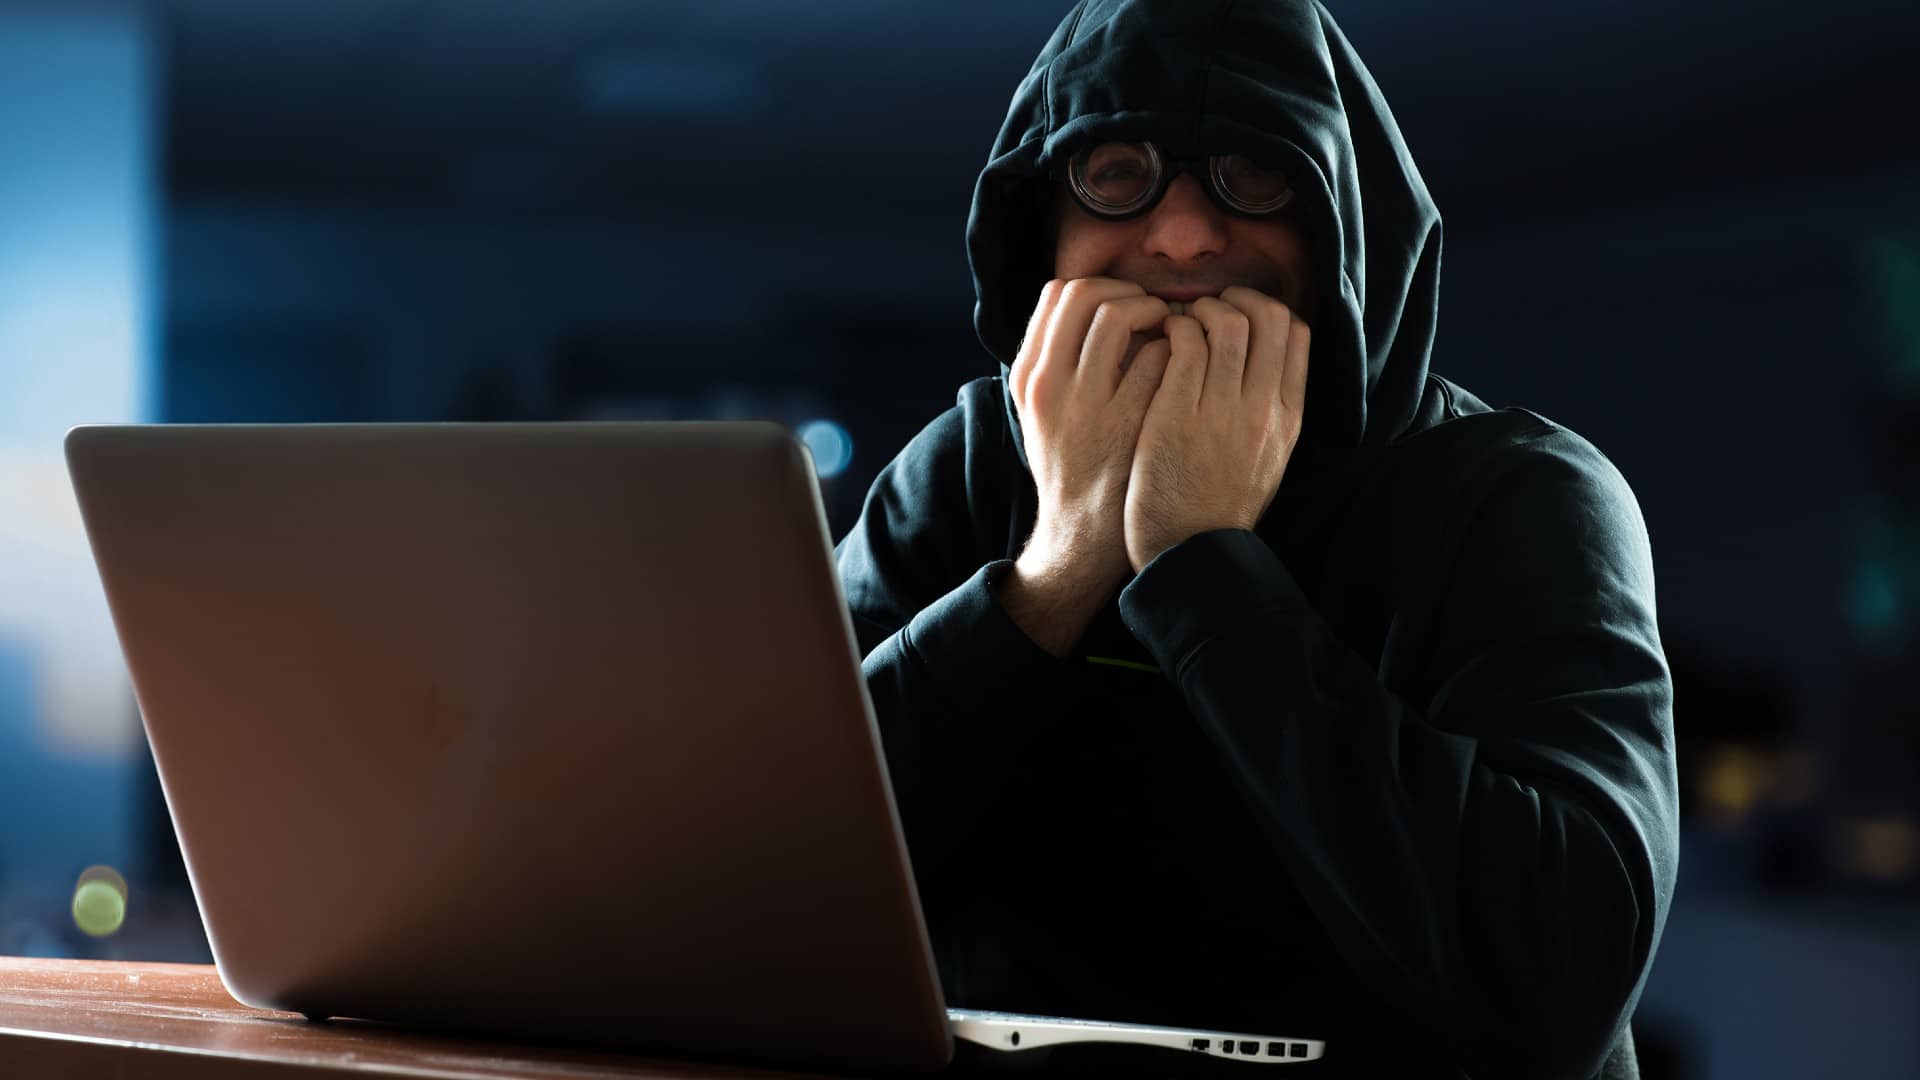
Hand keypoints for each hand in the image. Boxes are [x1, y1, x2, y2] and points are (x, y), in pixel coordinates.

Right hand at [1009, 277, 1175, 593]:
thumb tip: (1090, 306)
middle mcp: (1050, 382)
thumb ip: (1059, 360)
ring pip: (1118, 314)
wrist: (1084, 532)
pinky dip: (1175, 348)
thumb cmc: (1072, 465)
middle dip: (1128, 291)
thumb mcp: (1045, 411)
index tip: (1123, 303)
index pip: (1057, 293)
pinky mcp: (1128, 420)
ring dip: (1153, 311)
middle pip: (1086, 294)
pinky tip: (1186, 365)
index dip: (1099, 287)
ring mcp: (1088, 400)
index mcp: (1029, 375)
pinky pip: (1156, 355)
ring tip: (1172, 333)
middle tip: (1153, 311)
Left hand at [1124, 286, 1309, 572]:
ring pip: (1226, 322)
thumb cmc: (1217, 507)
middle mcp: (1262, 409)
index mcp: (1287, 417)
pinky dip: (1172, 329)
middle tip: (1206, 307)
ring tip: (1178, 324)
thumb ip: (1269, 412)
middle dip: (1235, 298)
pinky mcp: (1177, 414)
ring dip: (1198, 310)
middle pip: (1267, 317)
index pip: (1296, 333)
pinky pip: (1183, 343)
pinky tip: (1158, 343)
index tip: (1239, 314)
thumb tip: (1263, 364)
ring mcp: (1222, 410)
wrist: (1187, 553)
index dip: (1266, 309)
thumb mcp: (1265, 459)